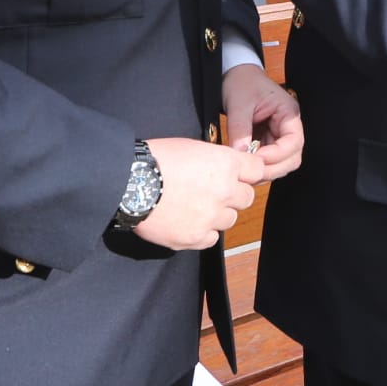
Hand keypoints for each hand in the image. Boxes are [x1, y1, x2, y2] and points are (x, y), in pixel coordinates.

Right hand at [135, 136, 265, 251]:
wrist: (128, 183)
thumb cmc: (156, 159)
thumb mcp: (192, 147)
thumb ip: (216, 159)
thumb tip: (227, 168)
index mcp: (225, 164)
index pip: (257, 170)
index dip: (247, 172)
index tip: (240, 174)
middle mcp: (224, 191)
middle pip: (247, 198)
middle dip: (234, 194)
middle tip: (213, 191)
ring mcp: (211, 217)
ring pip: (230, 219)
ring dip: (218, 214)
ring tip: (195, 206)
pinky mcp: (195, 238)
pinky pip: (212, 238)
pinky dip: (203, 231)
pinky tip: (187, 220)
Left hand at [222, 63, 303, 179]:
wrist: (236, 75)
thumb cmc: (242, 83)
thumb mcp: (239, 103)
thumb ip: (240, 129)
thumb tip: (240, 153)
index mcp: (288, 113)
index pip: (294, 141)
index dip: (278, 155)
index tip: (257, 159)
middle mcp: (288, 126)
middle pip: (292, 157)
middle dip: (273, 168)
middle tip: (251, 171)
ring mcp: (278, 135)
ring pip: (281, 163)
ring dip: (266, 170)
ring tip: (246, 170)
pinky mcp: (267, 141)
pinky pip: (269, 160)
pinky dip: (259, 166)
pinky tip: (245, 165)